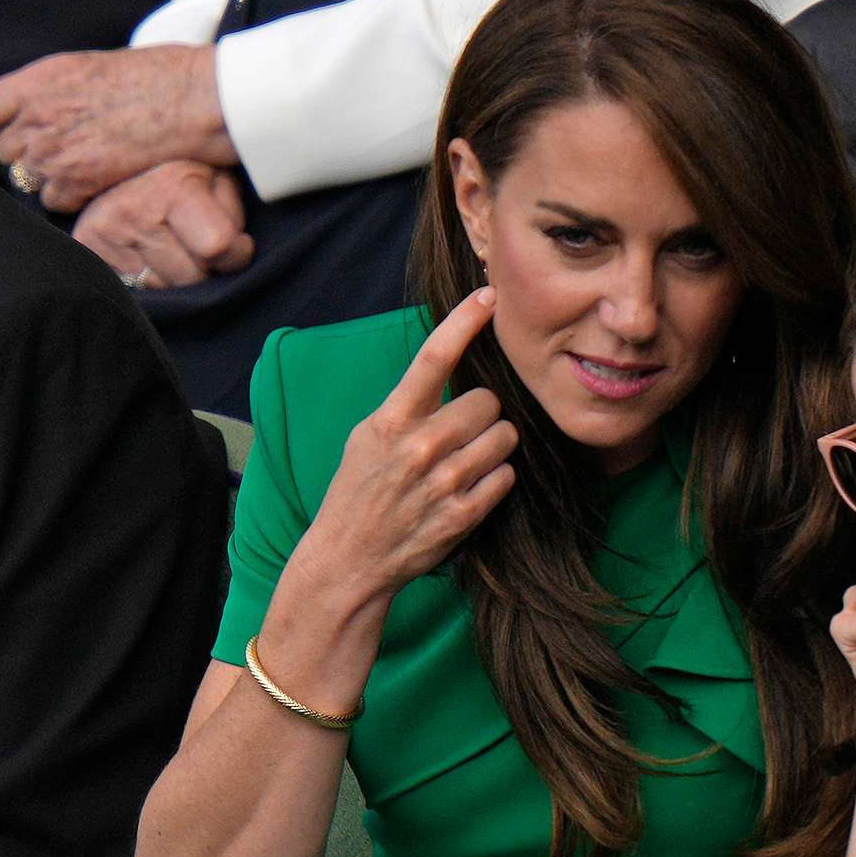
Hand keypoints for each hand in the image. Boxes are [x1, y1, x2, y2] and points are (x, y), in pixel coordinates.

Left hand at [0, 44, 238, 212]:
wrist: (197, 100)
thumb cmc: (164, 78)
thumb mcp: (97, 65)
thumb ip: (62, 88)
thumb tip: (55, 106)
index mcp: (40, 80)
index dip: (2, 125)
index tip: (24, 132)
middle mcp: (37, 114)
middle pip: (7, 151)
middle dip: (32, 156)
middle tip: (70, 156)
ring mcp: (53, 150)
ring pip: (28, 179)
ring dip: (53, 181)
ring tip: (89, 173)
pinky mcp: (76, 181)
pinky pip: (54, 201)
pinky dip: (74, 199)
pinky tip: (101, 187)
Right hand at [73, 160, 253, 289]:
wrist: (112, 161)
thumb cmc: (182, 175)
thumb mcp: (217, 177)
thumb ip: (232, 209)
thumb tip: (236, 245)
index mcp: (171, 184)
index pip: (218, 247)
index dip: (235, 253)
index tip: (233, 244)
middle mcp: (131, 209)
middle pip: (192, 277)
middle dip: (203, 269)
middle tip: (194, 244)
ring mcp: (102, 231)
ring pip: (163, 289)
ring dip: (174, 278)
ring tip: (169, 247)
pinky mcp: (85, 249)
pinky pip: (135, 290)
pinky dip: (148, 280)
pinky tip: (147, 256)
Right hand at [284, 289, 518, 607]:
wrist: (349, 560)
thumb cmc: (359, 492)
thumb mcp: (368, 438)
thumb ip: (407, 406)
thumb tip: (448, 370)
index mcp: (391, 420)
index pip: (433, 358)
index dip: (464, 322)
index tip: (487, 296)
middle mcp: (419, 447)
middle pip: (488, 402)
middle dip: (482, 414)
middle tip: (462, 433)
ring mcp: (444, 482)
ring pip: (504, 437)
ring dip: (493, 446)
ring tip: (466, 462)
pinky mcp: (464, 514)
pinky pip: (506, 476)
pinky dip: (495, 480)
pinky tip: (469, 489)